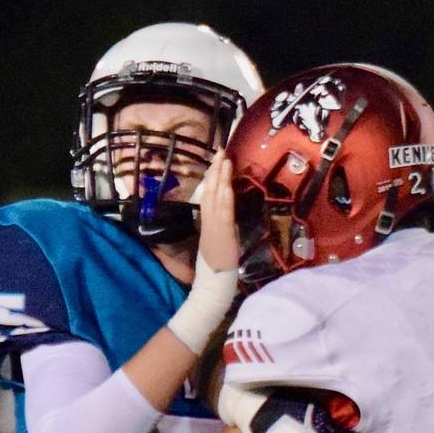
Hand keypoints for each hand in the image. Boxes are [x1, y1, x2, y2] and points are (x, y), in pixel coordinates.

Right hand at [195, 155, 238, 275]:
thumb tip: (223, 209)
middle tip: (220, 150)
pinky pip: (223, 214)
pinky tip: (226, 187)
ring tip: (224, 161)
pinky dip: (225, 199)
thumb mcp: (216, 238)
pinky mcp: (222, 233)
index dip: (211, 176)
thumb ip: (218, 223)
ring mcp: (214, 226)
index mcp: (207, 220)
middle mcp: (208, 219)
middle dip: (215, 170)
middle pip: (210, 190)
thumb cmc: (216, 262)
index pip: (208, 193)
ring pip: (216, 198)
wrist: (213, 281)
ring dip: (220, 179)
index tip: (217, 160)